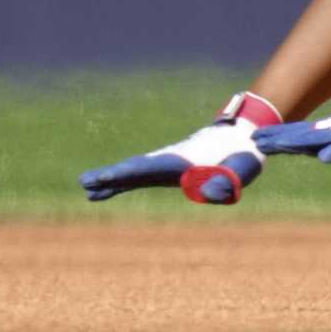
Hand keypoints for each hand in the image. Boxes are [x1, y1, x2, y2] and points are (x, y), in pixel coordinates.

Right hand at [78, 91, 279, 204]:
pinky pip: (138, 178)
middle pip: (137, 168)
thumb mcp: (242, 168)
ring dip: (111, 180)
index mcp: (186, 159)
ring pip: (134, 173)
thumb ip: (227, 181)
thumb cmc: (244, 155)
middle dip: (113, 175)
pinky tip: (100, 194)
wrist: (245, 137)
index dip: (132, 171)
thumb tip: (206, 193)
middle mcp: (171, 160)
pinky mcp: (167, 170)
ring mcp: (166, 164)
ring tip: (85, 186)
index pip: (153, 166)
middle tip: (86, 181)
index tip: (110, 175)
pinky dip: (120, 184)